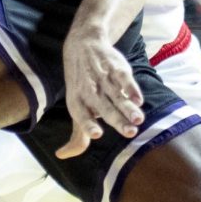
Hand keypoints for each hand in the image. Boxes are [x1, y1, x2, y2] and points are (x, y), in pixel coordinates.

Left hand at [56, 28, 144, 158]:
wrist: (81, 46)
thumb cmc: (81, 86)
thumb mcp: (76, 108)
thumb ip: (77, 134)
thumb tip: (62, 155)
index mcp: (77, 102)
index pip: (81, 116)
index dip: (88, 125)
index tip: (96, 134)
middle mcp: (89, 91)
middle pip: (104, 108)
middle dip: (116, 120)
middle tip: (130, 133)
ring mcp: (102, 78)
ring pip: (116, 95)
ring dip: (127, 107)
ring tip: (138, 119)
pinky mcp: (115, 67)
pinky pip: (123, 78)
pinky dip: (131, 88)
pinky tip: (138, 99)